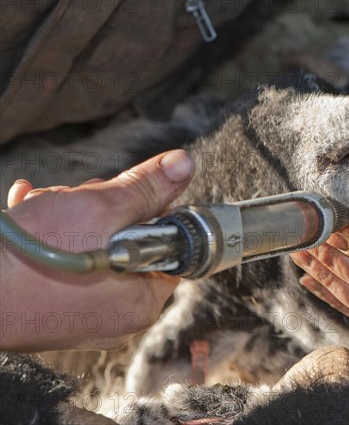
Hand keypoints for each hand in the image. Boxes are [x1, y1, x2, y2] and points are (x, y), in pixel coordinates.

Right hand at [1, 150, 193, 351]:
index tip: (130, 195)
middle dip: (103, 211)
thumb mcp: (99, 209)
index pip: (169, 250)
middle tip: (77, 199)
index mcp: (139, 303)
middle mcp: (115, 318)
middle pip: (130, 246)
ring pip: (95, 249)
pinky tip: (30, 211)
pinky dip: (51, 235)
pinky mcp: (51, 308)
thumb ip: (145, 187)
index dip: (153, 214)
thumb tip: (184, 166)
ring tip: (44, 205)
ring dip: (72, 217)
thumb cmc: (28, 258)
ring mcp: (81, 316)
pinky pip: (67, 264)